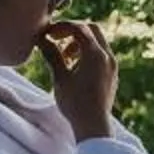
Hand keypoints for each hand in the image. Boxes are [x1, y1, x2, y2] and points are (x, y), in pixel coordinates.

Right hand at [39, 20, 116, 139]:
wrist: (94, 126)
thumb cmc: (75, 103)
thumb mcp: (60, 77)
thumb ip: (52, 55)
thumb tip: (41, 38)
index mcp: (96, 55)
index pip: (79, 28)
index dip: (61, 27)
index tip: (47, 33)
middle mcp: (108, 56)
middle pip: (92, 29)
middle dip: (72, 30)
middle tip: (56, 39)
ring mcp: (112, 64)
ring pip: (97, 41)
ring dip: (80, 42)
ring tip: (65, 57)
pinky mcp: (112, 73)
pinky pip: (101, 53)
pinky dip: (87, 52)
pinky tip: (74, 65)